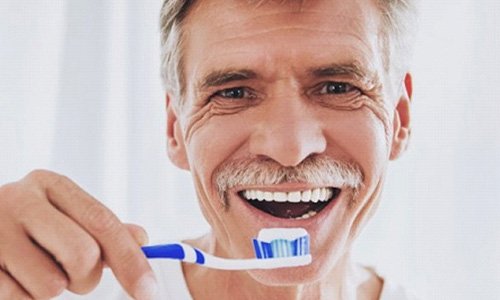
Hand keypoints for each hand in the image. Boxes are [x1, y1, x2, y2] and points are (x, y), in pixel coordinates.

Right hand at [0, 170, 157, 298]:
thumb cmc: (28, 225)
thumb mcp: (63, 215)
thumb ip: (102, 228)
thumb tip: (142, 239)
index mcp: (50, 184)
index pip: (102, 222)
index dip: (131, 259)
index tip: (148, 290)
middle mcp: (19, 200)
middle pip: (83, 254)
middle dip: (88, 278)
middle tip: (76, 276)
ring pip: (52, 286)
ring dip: (54, 289)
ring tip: (37, 271)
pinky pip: (21, 299)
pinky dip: (26, 298)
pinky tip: (14, 277)